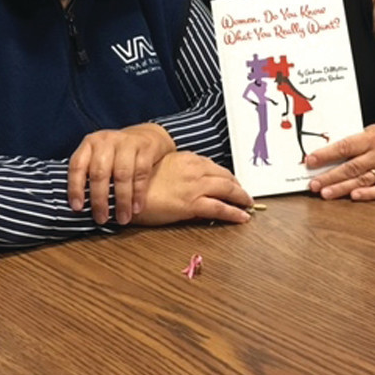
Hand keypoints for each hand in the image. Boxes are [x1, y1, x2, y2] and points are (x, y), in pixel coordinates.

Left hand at [68, 123, 174, 224]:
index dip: (75, 188)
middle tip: (101, 219)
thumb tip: (78, 208)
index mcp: (89, 143)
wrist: (145, 136)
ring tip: (123, 218)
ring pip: (122, 174)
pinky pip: (141, 173)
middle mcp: (106, 140)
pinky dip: (139, 193)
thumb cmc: (116, 153)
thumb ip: (88, 175)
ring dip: (121, 200)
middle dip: (99, 199)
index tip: (77, 208)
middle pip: (99, 172)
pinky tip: (137, 208)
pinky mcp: (146, 147)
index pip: (77, 165)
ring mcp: (127, 142)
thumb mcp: (99, 157)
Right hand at [132, 151, 252, 225]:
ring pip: (227, 190)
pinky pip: (220, 208)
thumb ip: (178, 172)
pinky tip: (243, 217)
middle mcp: (194, 169)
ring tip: (248, 205)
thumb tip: (189, 182)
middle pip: (225, 176)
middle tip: (245, 195)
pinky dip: (234, 212)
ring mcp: (194, 186)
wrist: (126, 192)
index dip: (226, 176)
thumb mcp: (161, 170)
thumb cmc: (138, 183)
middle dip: (238, 186)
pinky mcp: (192, 203)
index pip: (213, 166)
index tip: (232, 182)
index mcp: (185, 158)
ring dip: (241, 198)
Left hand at [304, 122, 374, 200]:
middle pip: (351, 167)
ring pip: (363, 180)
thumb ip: (352, 143)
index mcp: (371, 138)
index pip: (345, 147)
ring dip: (342, 188)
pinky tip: (354, 196)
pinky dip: (368, 194)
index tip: (310, 161)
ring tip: (325, 194)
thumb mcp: (370, 131)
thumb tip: (325, 157)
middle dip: (330, 177)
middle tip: (313, 184)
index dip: (326, 155)